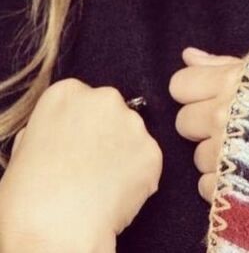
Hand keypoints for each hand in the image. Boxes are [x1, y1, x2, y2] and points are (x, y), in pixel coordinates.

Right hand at [0, 78, 162, 252]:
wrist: (56, 229)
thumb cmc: (27, 197)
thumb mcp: (22, 151)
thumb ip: (47, 131)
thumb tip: (59, 135)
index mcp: (66, 94)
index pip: (79, 100)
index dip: (76, 127)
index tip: (72, 148)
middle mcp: (104, 99)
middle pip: (109, 112)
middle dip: (104, 135)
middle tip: (89, 169)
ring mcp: (132, 124)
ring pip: (131, 136)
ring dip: (122, 155)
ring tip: (101, 188)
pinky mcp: (152, 152)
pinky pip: (147, 163)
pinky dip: (137, 179)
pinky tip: (115, 199)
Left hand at [169, 48, 245, 203]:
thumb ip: (222, 64)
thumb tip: (187, 54)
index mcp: (232, 83)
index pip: (180, 84)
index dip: (194, 91)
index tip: (211, 95)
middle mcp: (222, 116)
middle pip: (183, 121)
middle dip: (202, 124)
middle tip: (230, 125)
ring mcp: (224, 153)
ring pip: (197, 156)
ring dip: (216, 156)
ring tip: (246, 150)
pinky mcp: (229, 187)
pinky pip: (206, 186)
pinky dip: (223, 183)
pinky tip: (247, 173)